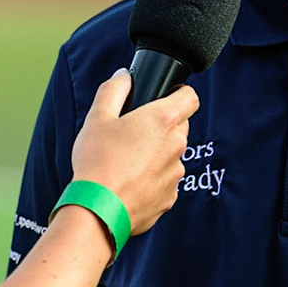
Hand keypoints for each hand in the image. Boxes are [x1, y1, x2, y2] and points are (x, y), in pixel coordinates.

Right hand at [68, 69, 197, 234]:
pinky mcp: (170, 198)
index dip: (179, 93)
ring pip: (172, 156)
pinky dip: (152, 180)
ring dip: (156, 155)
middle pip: (180, 126)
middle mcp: (177, 145)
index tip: (165, 97)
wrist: (97, 210)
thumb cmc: (97, 161)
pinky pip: (165, 181)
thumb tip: (124, 76)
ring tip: (126, 162)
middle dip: (162, 125)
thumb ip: (113, 89)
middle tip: (134, 131)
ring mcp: (176, 174)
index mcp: (163, 120)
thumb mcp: (97, 118)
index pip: (190, 97)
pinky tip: (129, 183)